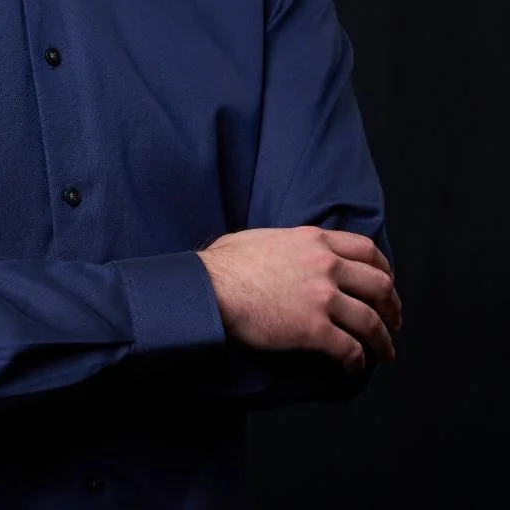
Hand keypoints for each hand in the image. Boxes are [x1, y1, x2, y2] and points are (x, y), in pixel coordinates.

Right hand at [196, 226, 402, 371]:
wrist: (212, 287)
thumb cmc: (227, 263)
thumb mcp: (266, 238)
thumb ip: (291, 243)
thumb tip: (290, 251)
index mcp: (315, 241)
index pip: (367, 250)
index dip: (383, 270)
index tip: (386, 284)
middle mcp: (326, 265)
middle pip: (379, 285)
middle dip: (392, 306)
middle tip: (393, 321)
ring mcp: (323, 298)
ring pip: (372, 321)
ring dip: (383, 340)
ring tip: (386, 352)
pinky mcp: (314, 329)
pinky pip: (351, 348)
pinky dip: (358, 360)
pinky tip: (354, 366)